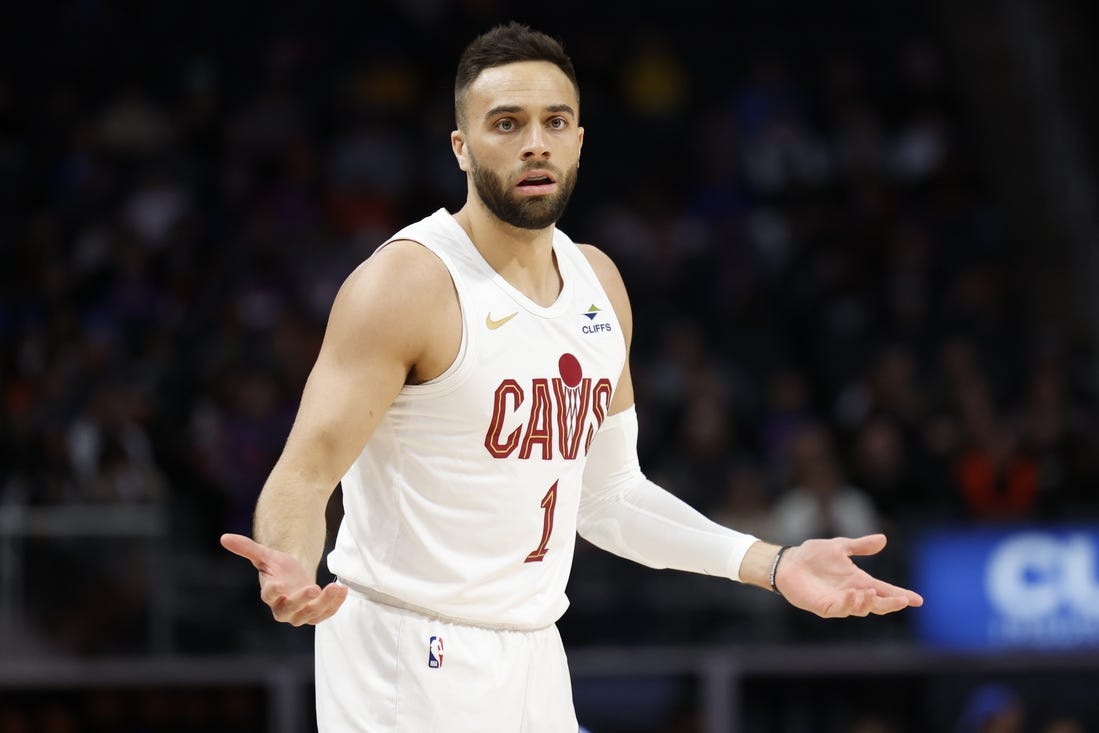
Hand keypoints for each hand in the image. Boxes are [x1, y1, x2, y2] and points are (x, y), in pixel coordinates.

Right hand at [220, 533, 347, 625]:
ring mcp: (300, 613)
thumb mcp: (265, 554)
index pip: (268, 596)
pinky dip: (335, 604)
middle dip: (302, 601)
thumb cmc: (278, 567)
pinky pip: (325, 613)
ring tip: (334, 587)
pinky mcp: (316, 614)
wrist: (295, 575)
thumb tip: (223, 537)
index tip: (280, 584)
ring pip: (310, 614)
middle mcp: (283, 608)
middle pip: (290, 610)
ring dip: (324, 603)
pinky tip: (342, 589)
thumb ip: (246, 548)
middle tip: (313, 588)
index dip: (273, 591)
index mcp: (270, 593)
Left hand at [775, 534, 923, 617]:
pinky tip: (853, 594)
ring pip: (860, 609)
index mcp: (858, 580)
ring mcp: (839, 601)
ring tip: (871, 592)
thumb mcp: (839, 546)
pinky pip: (840, 610)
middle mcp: (852, 593)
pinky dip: (849, 604)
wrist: (788, 562)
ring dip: (868, 603)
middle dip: (891, 604)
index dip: (901, 595)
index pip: (884, 590)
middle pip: (877, 604)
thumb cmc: (813, 555)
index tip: (918, 600)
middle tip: (903, 601)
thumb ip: (860, 546)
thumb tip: (883, 539)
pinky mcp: (824, 606)